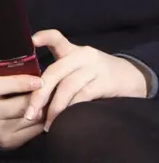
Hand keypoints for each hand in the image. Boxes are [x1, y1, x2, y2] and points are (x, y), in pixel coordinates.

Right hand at [0, 69, 43, 148]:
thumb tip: (34, 64)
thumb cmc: (0, 91)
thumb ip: (12, 70)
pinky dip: (43, 121)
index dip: (19, 82)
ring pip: (31, 118)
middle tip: (53, 90)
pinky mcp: (9, 141)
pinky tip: (45, 113)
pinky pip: (34, 131)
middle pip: (19, 105)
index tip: (39, 80)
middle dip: (38, 97)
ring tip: (51, 99)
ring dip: (44, 108)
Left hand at [25, 29, 147, 130]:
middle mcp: (82, 55)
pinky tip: (65, 121)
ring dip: (55, 108)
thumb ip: (61, 74)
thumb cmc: (98, 75)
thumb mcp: (80, 67)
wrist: (133, 78)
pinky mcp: (106, 82)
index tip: (31, 41)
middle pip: (56, 71)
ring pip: (68, 86)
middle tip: (29, 114)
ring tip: (47, 124)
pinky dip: (71, 110)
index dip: (44, 37)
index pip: (57, 37)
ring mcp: (95, 67)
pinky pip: (83, 96)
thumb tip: (34, 94)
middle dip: (40, 94)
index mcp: (73, 50)